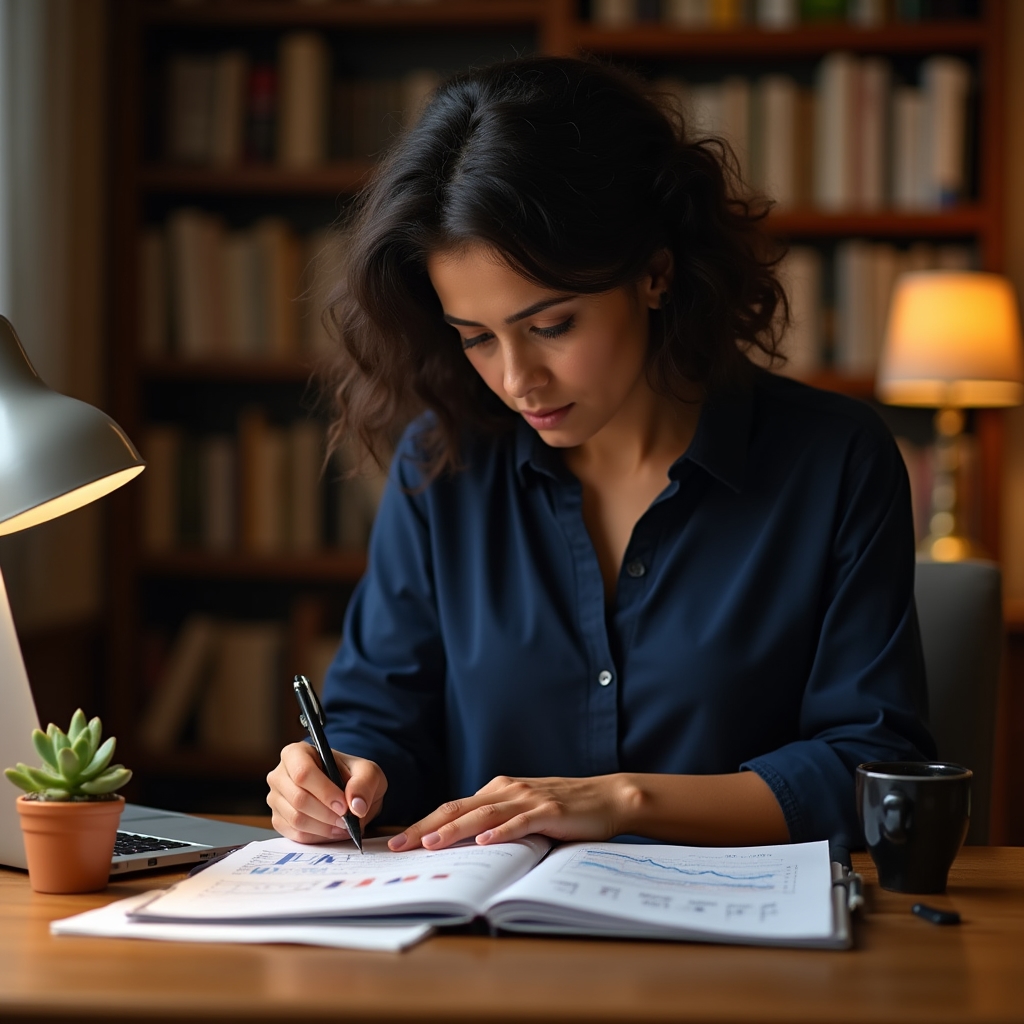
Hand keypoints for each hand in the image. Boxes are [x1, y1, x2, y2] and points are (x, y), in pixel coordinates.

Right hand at [267, 742, 386, 843]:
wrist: (347, 791)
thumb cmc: (352, 776)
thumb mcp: (368, 772)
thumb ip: (364, 784)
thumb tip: (356, 805)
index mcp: (297, 753)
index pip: (303, 773)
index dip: (324, 792)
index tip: (344, 806)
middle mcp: (280, 774)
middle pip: (298, 798)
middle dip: (326, 814)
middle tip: (347, 821)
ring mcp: (276, 798)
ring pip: (296, 819)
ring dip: (324, 828)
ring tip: (343, 827)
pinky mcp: (279, 820)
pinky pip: (295, 834)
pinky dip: (317, 837)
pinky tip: (332, 831)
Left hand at [387, 774, 637, 851]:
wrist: (606, 797)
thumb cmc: (564, 808)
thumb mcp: (523, 811)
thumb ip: (497, 820)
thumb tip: (463, 843)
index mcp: (498, 790)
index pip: (452, 807)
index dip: (424, 822)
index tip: (399, 840)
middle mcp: (507, 790)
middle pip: (458, 808)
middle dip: (426, 827)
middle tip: (400, 845)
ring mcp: (528, 799)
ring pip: (483, 814)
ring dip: (454, 829)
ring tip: (431, 843)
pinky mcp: (549, 812)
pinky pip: (520, 822)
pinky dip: (501, 832)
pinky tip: (485, 842)